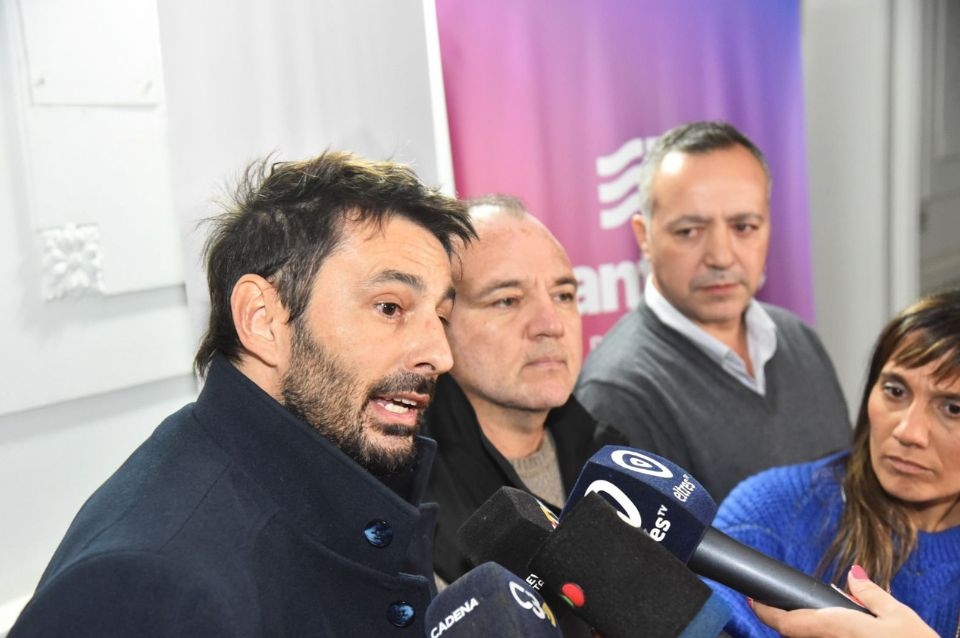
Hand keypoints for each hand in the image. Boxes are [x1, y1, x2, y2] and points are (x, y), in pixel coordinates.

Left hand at [750, 565, 937, 637]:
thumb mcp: (899, 615)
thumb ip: (871, 594)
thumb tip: (853, 574)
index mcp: (836, 628)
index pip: (787, 623)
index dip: (765, 612)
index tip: (754, 600)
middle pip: (794, 636)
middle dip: (790, 622)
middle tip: (788, 607)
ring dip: (807, 632)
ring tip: (825, 622)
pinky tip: (838, 633)